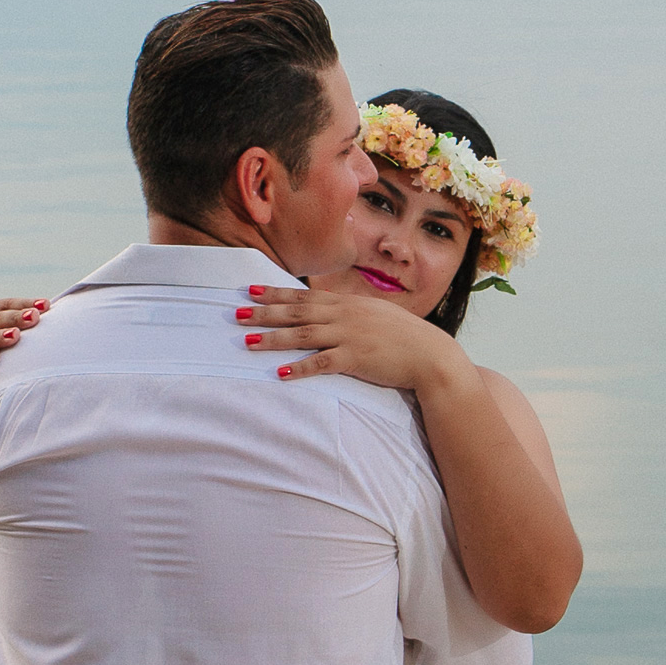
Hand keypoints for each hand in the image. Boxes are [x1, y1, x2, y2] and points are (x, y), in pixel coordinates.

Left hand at [237, 286, 464, 390]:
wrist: (430, 354)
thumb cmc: (403, 336)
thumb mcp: (374, 314)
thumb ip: (349, 312)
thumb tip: (328, 311)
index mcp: (347, 304)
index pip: (303, 296)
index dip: (275, 294)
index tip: (251, 291)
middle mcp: (344, 316)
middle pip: (297, 313)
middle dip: (265, 313)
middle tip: (236, 314)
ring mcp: (350, 336)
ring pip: (304, 336)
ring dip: (274, 339)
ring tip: (248, 342)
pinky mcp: (356, 359)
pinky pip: (323, 364)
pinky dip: (301, 368)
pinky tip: (282, 373)